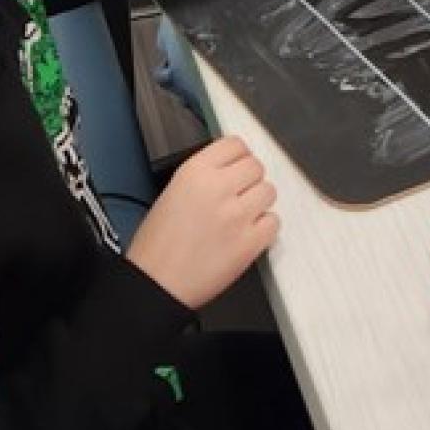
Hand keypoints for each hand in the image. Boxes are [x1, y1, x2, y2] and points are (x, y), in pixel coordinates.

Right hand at [126, 138, 278, 309]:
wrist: (155, 285)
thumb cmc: (156, 248)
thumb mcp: (171, 193)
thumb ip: (204, 177)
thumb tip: (230, 169)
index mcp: (194, 173)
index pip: (235, 144)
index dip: (238, 157)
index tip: (238, 166)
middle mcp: (217, 189)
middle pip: (256, 166)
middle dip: (249, 181)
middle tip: (238, 197)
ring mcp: (236, 215)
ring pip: (269, 191)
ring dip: (258, 203)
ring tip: (240, 217)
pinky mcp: (250, 242)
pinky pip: (274, 222)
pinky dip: (265, 228)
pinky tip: (247, 234)